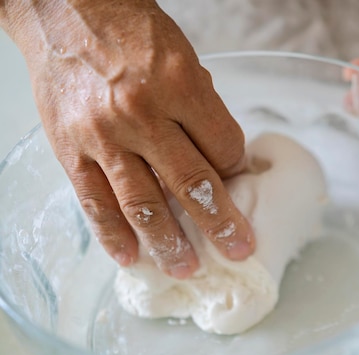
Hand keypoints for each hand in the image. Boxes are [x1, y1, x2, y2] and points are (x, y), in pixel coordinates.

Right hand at [1, 0, 254, 277]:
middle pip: (193, 183)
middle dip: (220, 223)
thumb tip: (222, 158)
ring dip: (169, 242)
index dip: (236, 169)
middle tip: (238, 251)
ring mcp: (104, 136)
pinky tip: (130, 257)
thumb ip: (202, 110)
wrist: (64, 11)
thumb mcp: (182, 58)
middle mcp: (143, 114)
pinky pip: (95, 202)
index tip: (238, 182)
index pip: (223, 146)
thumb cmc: (130, 32)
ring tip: (187, 267)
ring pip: (144, 203)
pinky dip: (113, 234)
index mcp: (179, 85)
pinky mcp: (71, 150)